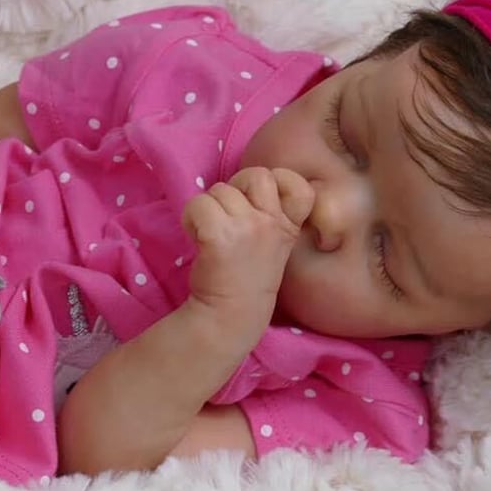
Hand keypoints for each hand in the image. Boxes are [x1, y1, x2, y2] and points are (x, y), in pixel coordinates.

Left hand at [181, 167, 314, 349]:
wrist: (229, 316)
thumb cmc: (247, 278)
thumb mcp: (275, 246)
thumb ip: (271, 216)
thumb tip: (244, 188)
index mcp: (289, 226)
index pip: (299, 185)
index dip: (281, 182)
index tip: (263, 202)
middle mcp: (272, 223)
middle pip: (256, 174)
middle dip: (237, 188)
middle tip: (228, 217)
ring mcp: (248, 227)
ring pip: (220, 189)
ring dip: (209, 208)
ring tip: (211, 235)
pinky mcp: (220, 234)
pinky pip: (198, 204)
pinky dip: (191, 219)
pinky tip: (197, 238)